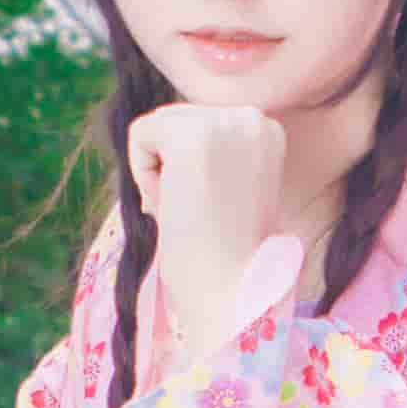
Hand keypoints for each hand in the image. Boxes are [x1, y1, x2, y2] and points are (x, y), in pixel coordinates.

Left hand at [125, 100, 293, 323]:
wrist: (233, 290)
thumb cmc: (224, 252)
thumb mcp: (227, 184)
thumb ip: (207, 151)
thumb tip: (152, 130)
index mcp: (267, 129)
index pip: (200, 123)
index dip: (189, 169)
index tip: (209, 208)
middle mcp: (254, 117)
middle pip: (176, 118)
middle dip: (171, 167)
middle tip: (196, 213)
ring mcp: (225, 123)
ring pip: (156, 125)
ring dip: (157, 172)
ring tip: (187, 210)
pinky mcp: (193, 135)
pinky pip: (139, 133)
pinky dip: (141, 173)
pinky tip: (170, 204)